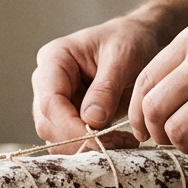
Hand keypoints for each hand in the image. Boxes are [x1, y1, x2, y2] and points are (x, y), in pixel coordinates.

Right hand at [32, 15, 160, 151]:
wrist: (140, 40)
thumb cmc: (129, 40)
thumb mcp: (122, 57)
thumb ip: (106, 88)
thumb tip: (91, 121)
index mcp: (54, 59)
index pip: (50, 102)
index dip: (70, 126)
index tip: (98, 139)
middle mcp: (48, 82)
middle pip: (48, 124)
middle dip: (80, 140)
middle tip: (119, 143)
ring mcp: (57, 102)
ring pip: (56, 138)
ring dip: (87, 147)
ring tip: (123, 142)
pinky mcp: (70, 117)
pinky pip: (72, 140)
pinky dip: (93, 147)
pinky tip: (119, 141)